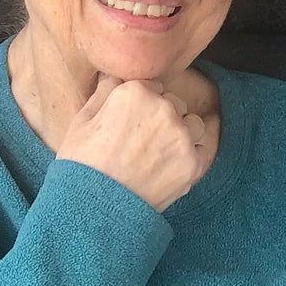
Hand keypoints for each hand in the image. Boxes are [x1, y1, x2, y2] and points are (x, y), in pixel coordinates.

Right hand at [56, 75, 207, 211]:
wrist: (93, 212)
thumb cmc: (81, 166)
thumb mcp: (82, 121)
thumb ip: (104, 91)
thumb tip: (114, 73)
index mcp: (134, 92)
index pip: (151, 85)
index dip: (141, 104)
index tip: (132, 121)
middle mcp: (163, 108)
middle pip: (173, 103)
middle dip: (162, 117)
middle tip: (142, 141)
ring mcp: (181, 136)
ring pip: (192, 123)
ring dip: (181, 134)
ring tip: (158, 155)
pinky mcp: (194, 162)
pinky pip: (204, 148)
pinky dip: (193, 154)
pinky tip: (173, 165)